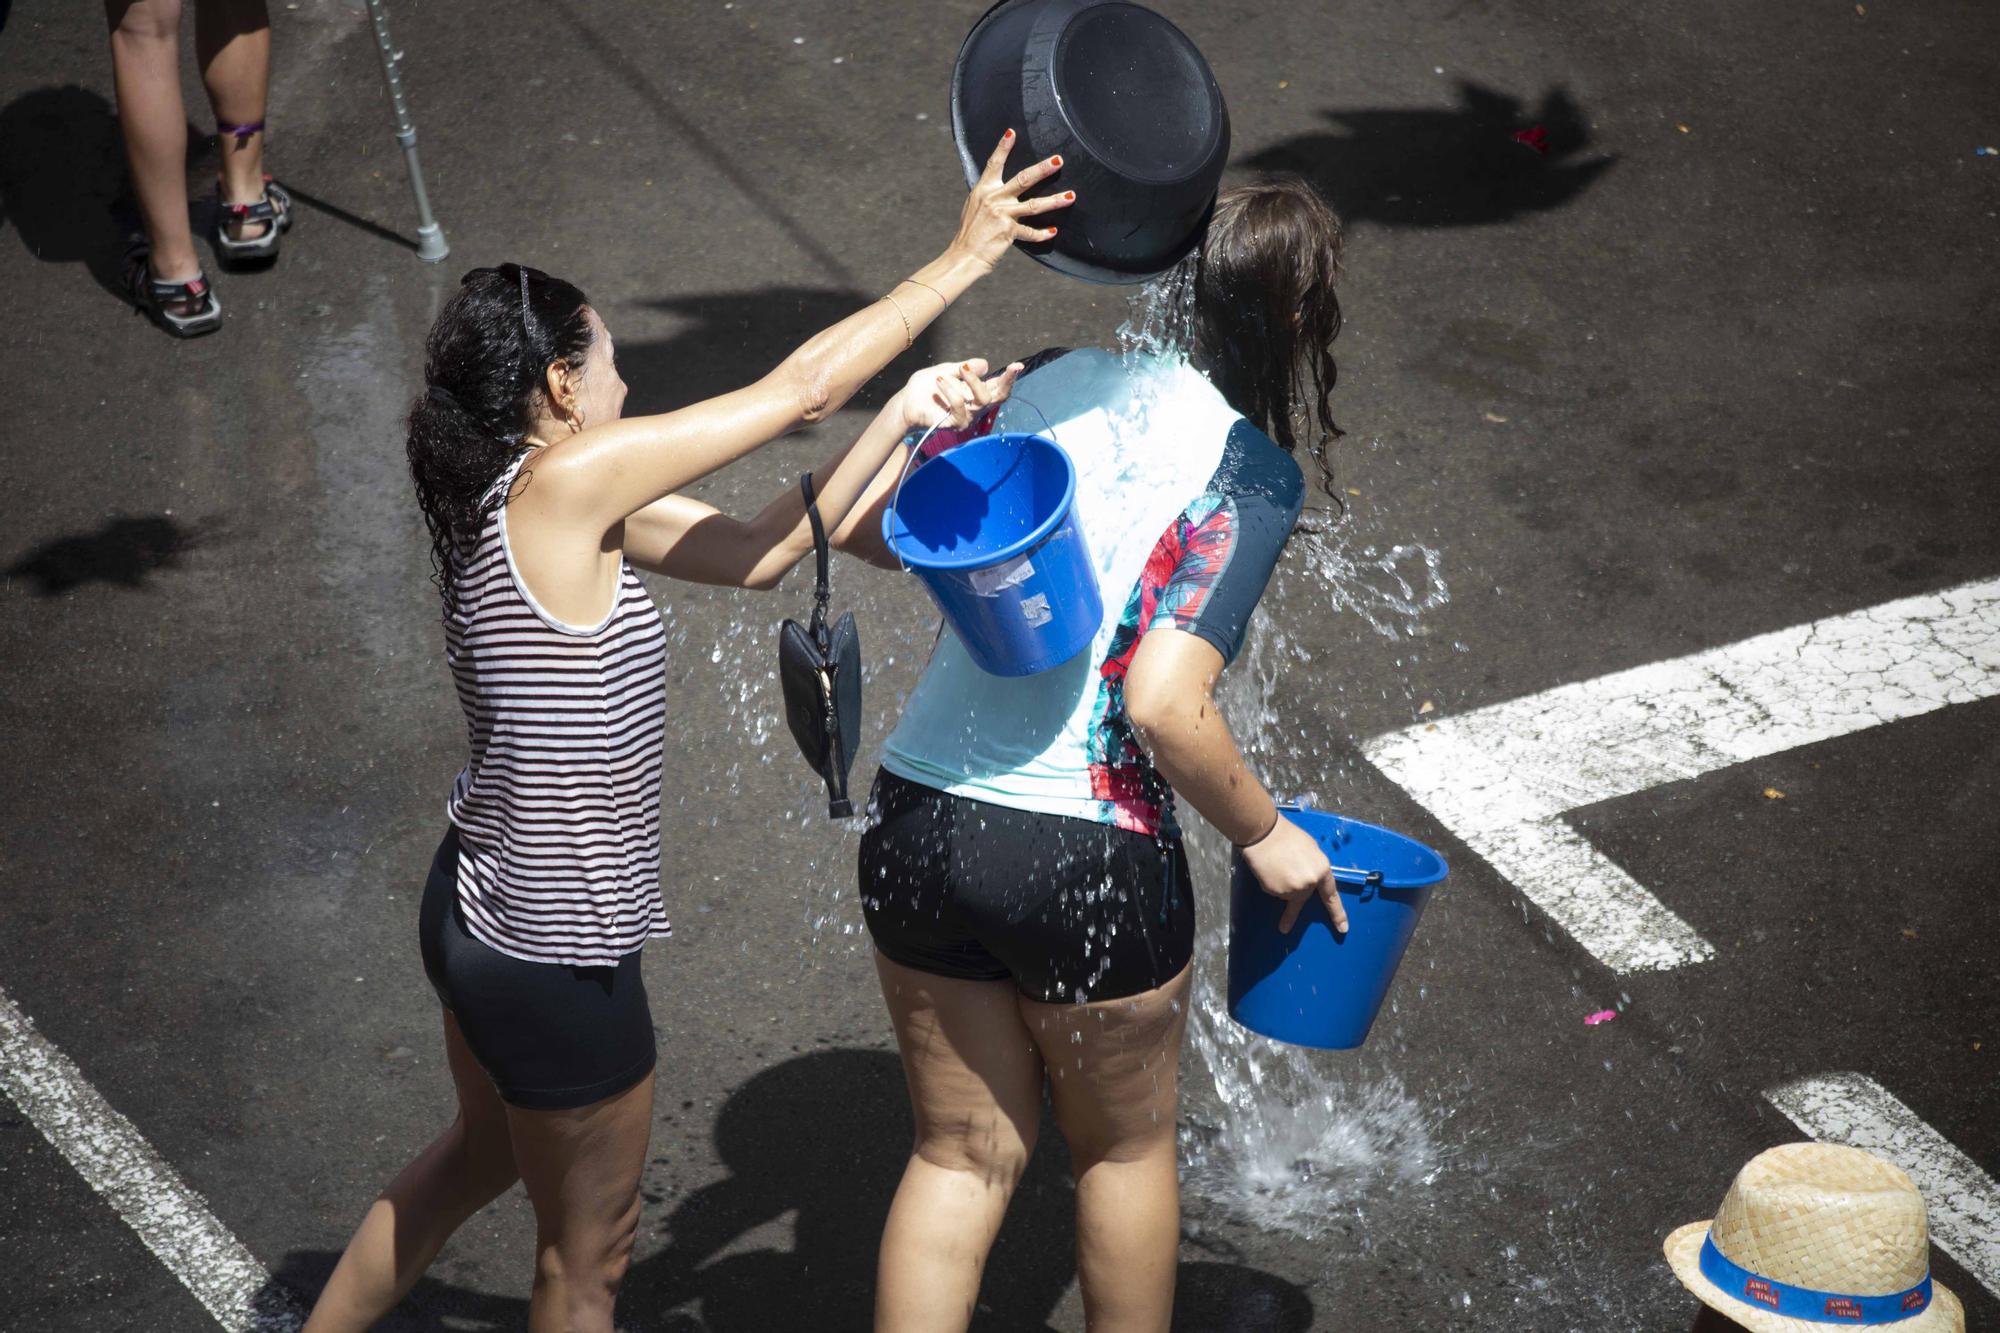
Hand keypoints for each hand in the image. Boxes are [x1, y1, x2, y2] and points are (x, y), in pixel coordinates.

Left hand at [899, 357, 1025, 432]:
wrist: (906, 401)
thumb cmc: (926, 387)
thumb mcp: (946, 370)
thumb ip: (966, 367)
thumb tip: (985, 365)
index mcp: (976, 391)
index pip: (998, 386)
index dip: (1009, 377)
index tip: (1017, 366)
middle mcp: (975, 406)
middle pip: (999, 396)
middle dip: (1004, 381)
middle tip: (1004, 366)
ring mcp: (967, 417)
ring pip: (982, 400)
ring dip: (968, 382)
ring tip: (945, 375)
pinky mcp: (956, 424)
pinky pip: (960, 406)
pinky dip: (951, 391)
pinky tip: (939, 382)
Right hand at [950, 131, 1074, 271]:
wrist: (965, 254)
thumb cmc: (970, 232)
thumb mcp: (974, 206)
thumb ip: (988, 195)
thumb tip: (997, 188)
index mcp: (984, 190)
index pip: (994, 164)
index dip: (1002, 148)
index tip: (1012, 133)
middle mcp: (994, 199)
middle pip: (1022, 179)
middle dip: (1042, 169)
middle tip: (1058, 161)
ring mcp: (1002, 214)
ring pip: (1034, 205)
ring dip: (1054, 200)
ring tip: (1070, 196)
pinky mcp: (1008, 231)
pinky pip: (1030, 232)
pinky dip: (1042, 234)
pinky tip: (1053, 232)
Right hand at [1240, 814, 1348, 934]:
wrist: (1264, 833)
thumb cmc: (1287, 836)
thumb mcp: (1311, 849)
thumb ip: (1314, 867)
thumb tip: (1311, 878)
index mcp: (1322, 870)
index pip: (1331, 897)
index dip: (1337, 914)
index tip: (1343, 929)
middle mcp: (1309, 883)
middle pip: (1304, 895)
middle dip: (1296, 887)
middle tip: (1286, 870)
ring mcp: (1292, 889)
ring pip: (1288, 894)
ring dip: (1283, 883)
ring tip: (1276, 863)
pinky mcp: (1275, 891)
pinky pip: (1275, 892)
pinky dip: (1272, 883)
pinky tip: (1269, 869)